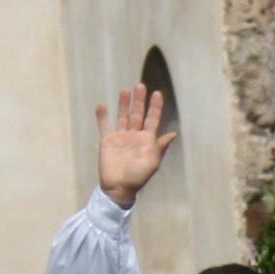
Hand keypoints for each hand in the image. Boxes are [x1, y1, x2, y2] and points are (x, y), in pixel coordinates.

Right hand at [96, 83, 176, 207]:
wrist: (118, 188)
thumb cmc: (138, 177)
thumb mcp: (152, 162)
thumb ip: (160, 147)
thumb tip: (173, 134)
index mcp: (147, 140)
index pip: (152, 119)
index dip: (155, 107)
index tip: (157, 93)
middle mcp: (134, 136)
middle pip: (137, 114)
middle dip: (139, 101)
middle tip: (140, 85)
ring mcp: (120, 137)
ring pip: (122, 116)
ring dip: (124, 103)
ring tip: (125, 90)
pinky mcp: (107, 141)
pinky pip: (104, 125)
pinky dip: (102, 116)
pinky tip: (101, 105)